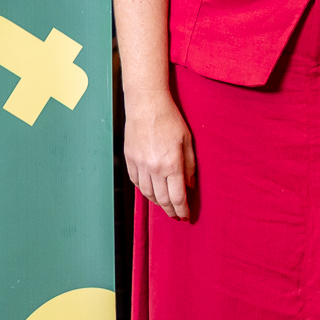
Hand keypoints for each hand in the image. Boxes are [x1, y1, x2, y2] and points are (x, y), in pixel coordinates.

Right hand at [124, 90, 195, 219]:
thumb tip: (189, 185)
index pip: (177, 197)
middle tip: (176, 215)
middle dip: (170, 211)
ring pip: (148, 194)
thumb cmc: (169, 118)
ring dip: (157, 203)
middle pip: (162, 200)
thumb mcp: (187, 141)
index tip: (186, 216)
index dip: (182, 210)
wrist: (146, 103)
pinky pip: (136, 182)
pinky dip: (144, 190)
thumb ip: (190, 165)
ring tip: (164, 205)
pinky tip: (150, 190)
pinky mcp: (129, 159)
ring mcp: (140, 164)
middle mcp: (154, 168)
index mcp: (172, 164)